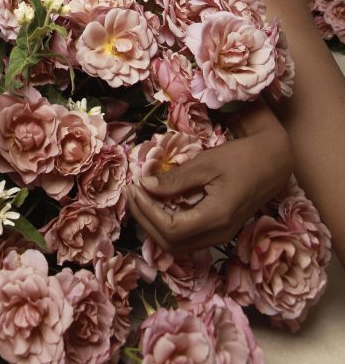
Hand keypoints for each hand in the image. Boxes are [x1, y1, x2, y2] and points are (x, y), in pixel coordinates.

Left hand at [126, 105, 293, 254]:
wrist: (273, 163)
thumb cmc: (241, 158)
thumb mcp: (206, 163)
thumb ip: (176, 179)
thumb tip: (145, 186)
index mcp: (216, 218)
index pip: (171, 229)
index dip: (147, 212)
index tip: (134, 188)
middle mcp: (218, 234)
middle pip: (171, 243)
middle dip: (145, 220)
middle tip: (132, 193)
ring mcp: (220, 236)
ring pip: (178, 245)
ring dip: (155, 225)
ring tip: (141, 198)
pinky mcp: (219, 231)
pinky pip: (187, 238)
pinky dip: (168, 225)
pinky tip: (159, 204)